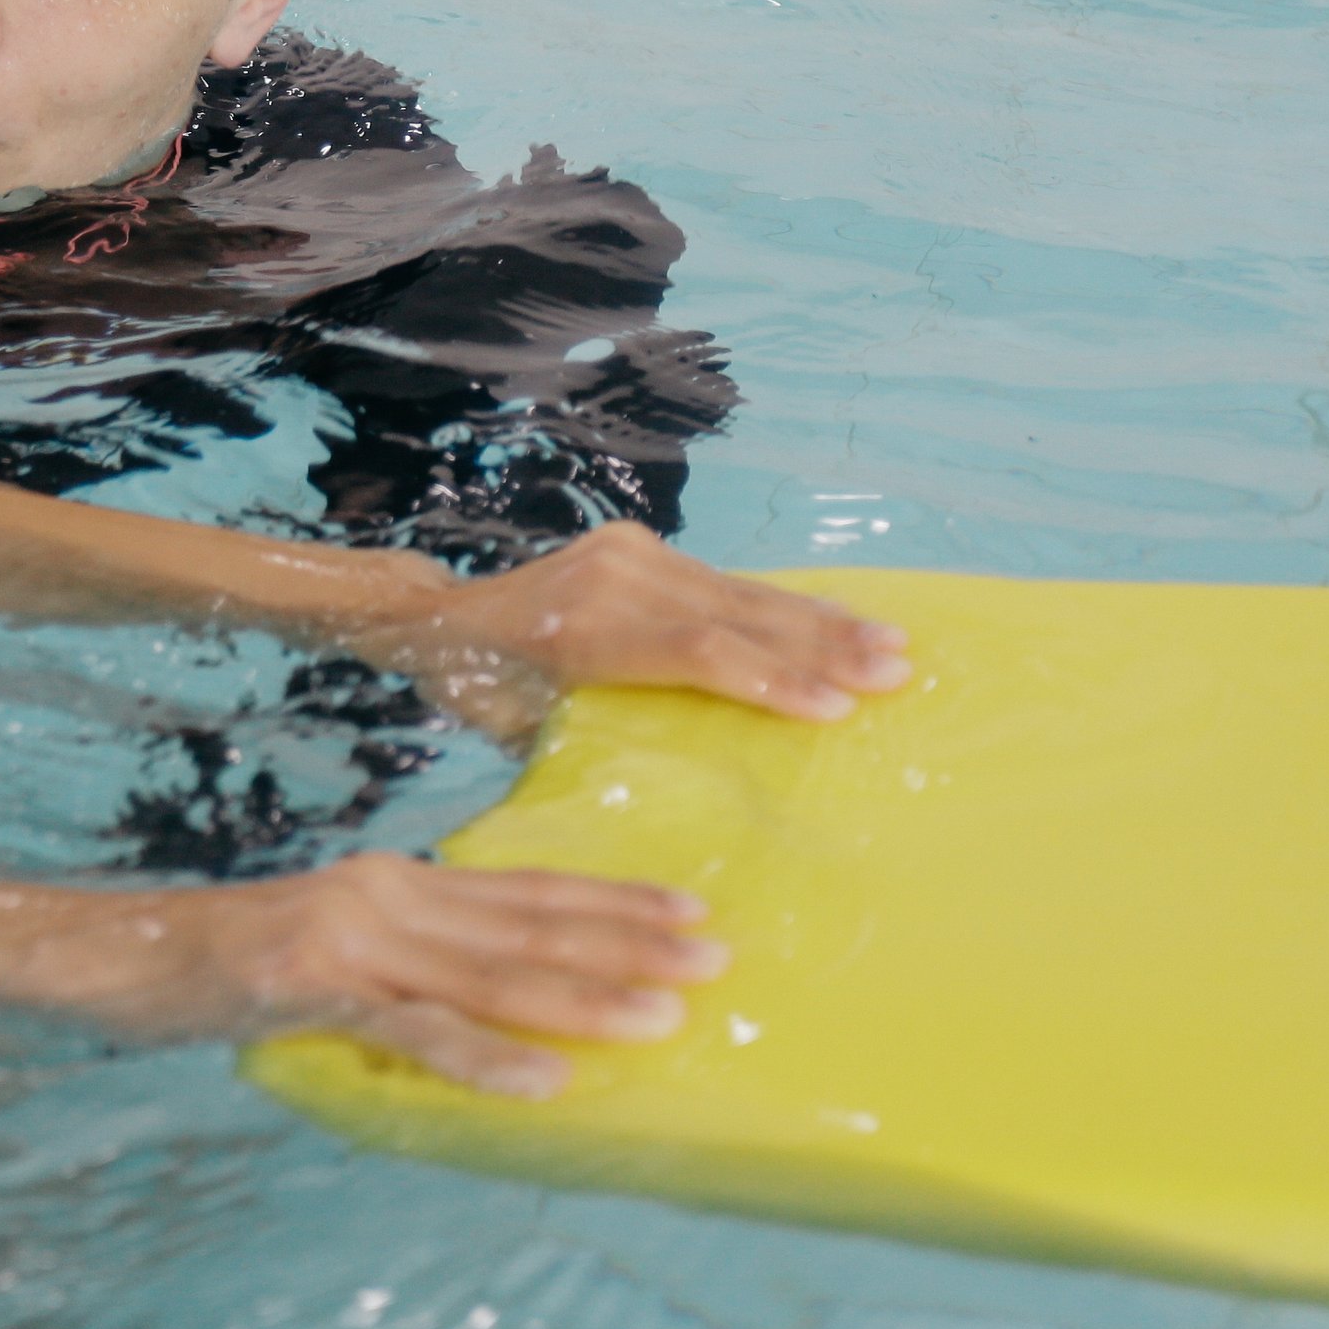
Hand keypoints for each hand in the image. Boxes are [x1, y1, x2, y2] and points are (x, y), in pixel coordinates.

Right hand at [81, 851, 718, 1096]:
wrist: (124, 952)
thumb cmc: (232, 961)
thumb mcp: (337, 944)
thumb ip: (411, 955)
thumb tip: (493, 984)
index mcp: (402, 882)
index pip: (528, 889)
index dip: (613, 901)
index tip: (692, 911)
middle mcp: (391, 896)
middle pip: (530, 925)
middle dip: (627, 943)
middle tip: (714, 957)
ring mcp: (356, 943)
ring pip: (492, 974)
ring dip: (583, 997)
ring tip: (659, 1017)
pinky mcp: (319, 992)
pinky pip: (419, 1033)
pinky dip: (487, 1056)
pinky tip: (546, 1077)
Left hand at [372, 523, 909, 736]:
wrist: (433, 617)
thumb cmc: (475, 692)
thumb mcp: (519, 730)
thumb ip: (594, 741)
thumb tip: (681, 780)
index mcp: (578, 631)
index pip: (693, 653)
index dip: (767, 680)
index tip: (833, 710)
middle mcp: (611, 579)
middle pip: (732, 615)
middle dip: (820, 647)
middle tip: (895, 672)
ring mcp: (626, 554)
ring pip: (738, 592)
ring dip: (819, 623)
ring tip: (892, 644)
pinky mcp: (637, 548)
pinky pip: (723, 581)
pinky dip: (784, 607)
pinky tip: (840, 622)